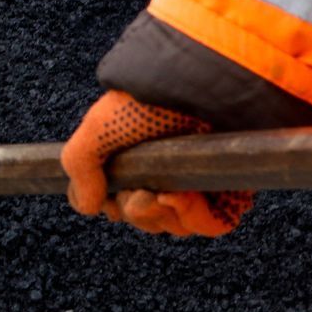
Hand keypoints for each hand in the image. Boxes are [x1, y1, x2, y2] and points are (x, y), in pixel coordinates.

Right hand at [59, 90, 250, 236]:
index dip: (115, 207)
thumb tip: (87, 206)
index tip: (108, 198)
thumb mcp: (97, 128)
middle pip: (150, 218)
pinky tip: (176, 197)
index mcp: (141, 157)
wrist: (193, 87)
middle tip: (134, 193)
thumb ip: (80, 165)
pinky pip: (212, 223)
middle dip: (136, 212)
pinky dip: (191, 218)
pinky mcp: (231, 188)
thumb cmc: (145, 100)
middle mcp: (172, 170)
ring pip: (177, 225)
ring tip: (155, 194)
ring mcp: (201, 180)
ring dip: (160, 216)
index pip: (126, 202)